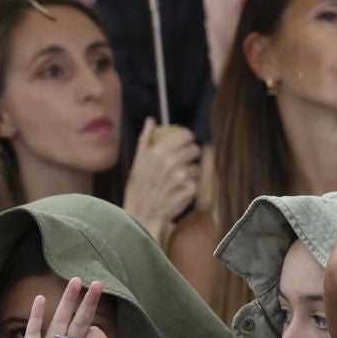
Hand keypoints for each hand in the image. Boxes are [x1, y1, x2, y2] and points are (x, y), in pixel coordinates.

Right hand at [122, 120, 200, 245]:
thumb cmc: (138, 190)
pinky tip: (180, 193)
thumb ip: (145, 139)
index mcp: (157, 152)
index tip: (185, 144)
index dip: (187, 139)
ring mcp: (181, 177)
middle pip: (196, 149)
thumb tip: (151, 120)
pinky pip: (198, 184)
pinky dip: (192, 189)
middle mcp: (170, 162)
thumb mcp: (137, 162)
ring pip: (198, 167)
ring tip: (178, 182)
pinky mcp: (189, 190)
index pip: (185, 134)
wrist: (141, 217)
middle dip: (191, 157)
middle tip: (182, 165)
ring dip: (192, 174)